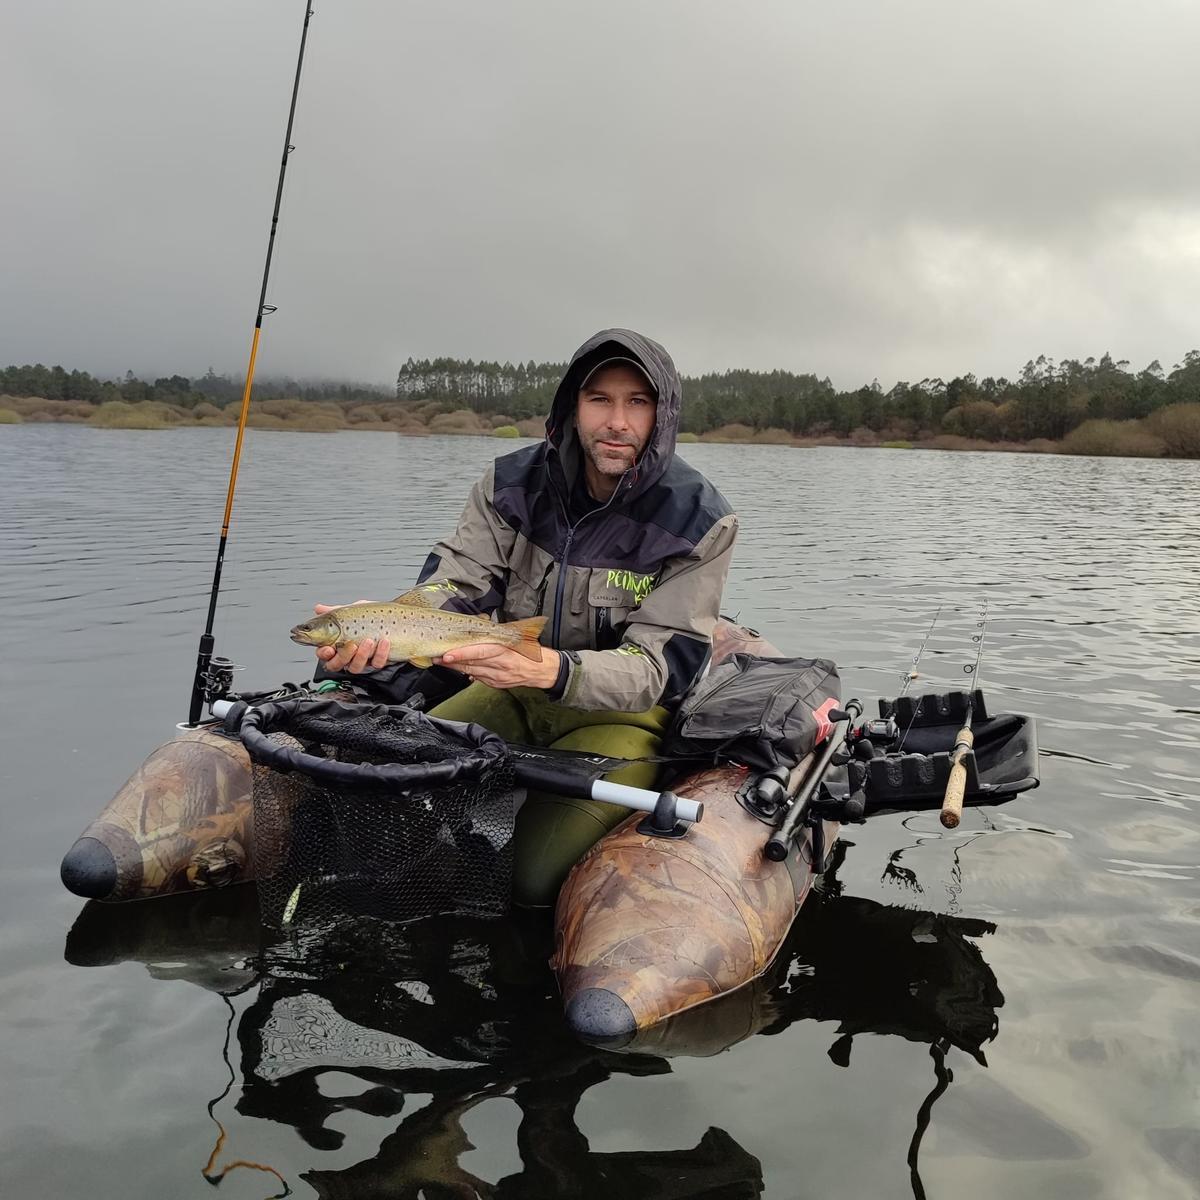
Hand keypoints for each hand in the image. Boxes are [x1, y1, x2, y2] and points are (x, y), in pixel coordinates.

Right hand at [312, 602, 390, 672]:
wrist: (395, 617)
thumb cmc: (371, 616)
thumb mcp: (352, 611)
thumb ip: (335, 611)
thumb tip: (319, 608)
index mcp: (337, 643)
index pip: (324, 654)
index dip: (324, 653)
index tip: (329, 648)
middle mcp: (348, 655)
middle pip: (337, 664)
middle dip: (343, 656)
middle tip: (351, 645)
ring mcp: (362, 660)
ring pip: (356, 667)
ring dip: (362, 655)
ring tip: (369, 641)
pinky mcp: (377, 661)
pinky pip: (377, 664)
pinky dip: (381, 654)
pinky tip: (384, 642)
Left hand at [438, 643, 560, 689]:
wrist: (544, 671)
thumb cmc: (530, 651)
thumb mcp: (517, 638)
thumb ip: (498, 634)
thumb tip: (479, 625)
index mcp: (505, 652)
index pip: (479, 653)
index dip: (461, 654)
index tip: (447, 654)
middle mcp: (500, 666)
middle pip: (471, 664)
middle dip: (452, 661)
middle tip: (436, 656)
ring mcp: (497, 677)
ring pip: (471, 672)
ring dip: (455, 667)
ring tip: (441, 661)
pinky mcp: (496, 684)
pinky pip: (478, 678)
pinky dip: (467, 672)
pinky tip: (458, 668)